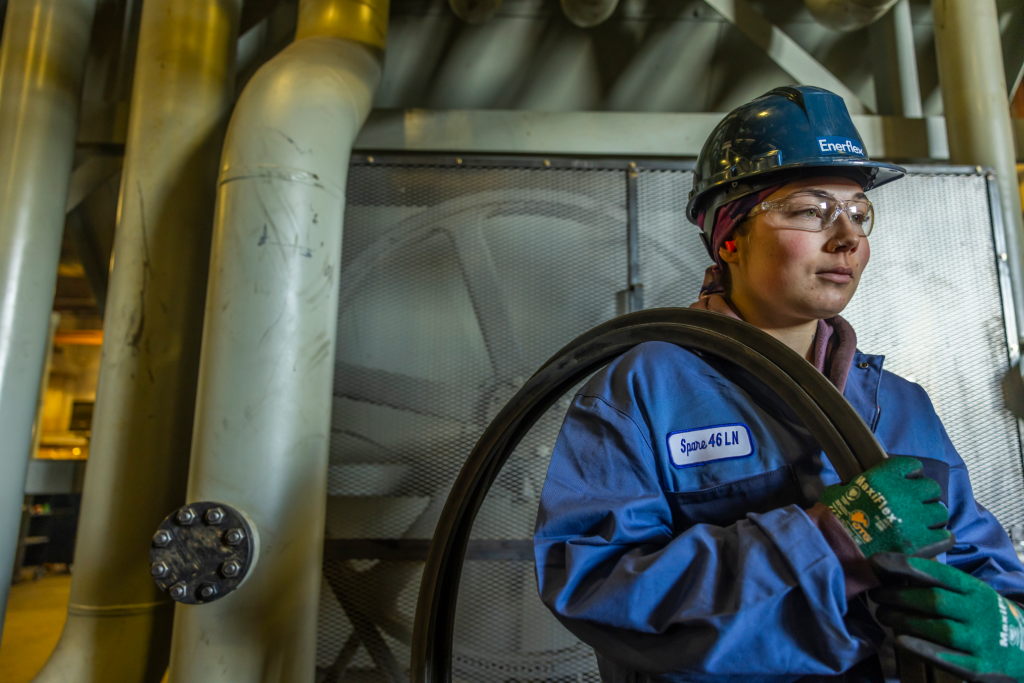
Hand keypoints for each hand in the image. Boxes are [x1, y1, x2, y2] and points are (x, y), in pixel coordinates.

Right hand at [818, 457, 952, 557]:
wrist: (833, 551)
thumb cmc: (831, 521)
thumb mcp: (838, 492)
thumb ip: (857, 485)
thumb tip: (859, 485)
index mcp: (881, 478)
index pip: (912, 465)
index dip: (912, 474)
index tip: (908, 483)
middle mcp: (901, 495)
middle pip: (932, 488)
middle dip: (925, 497)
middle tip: (915, 507)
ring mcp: (913, 520)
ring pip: (941, 512)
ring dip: (932, 518)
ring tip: (921, 526)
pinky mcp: (919, 543)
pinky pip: (946, 536)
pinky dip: (940, 538)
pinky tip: (930, 541)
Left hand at [871, 553, 1023, 682]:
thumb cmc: (986, 618)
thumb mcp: (973, 596)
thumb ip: (943, 586)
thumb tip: (895, 573)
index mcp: (976, 590)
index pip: (938, 573)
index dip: (905, 565)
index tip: (877, 561)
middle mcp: (980, 613)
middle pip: (934, 600)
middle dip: (898, 595)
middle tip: (875, 594)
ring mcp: (982, 640)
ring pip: (938, 628)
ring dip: (904, 620)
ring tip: (882, 614)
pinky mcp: (980, 667)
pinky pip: (947, 657)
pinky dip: (921, 648)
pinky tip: (900, 640)